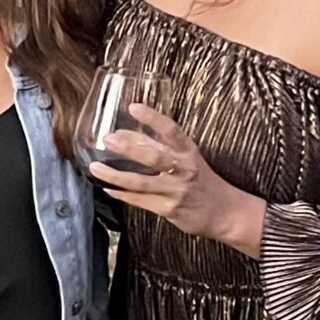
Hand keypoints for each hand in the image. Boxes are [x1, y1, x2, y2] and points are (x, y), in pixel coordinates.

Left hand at [91, 104, 265, 255]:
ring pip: (141, 182)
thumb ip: (163, 147)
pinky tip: (107, 188)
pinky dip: (122, 194)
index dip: (153, 118)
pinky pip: (140, 201)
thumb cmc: (201, 181)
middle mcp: (183, 170)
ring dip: (115, 176)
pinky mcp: (169, 209)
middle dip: (129, 147)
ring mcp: (176, 191)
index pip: (171, 130)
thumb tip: (126, 135)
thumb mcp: (189, 158)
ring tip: (96, 169)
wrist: (223, 212)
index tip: (134, 107)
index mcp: (188, 152)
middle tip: (108, 139)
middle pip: (154, 156)